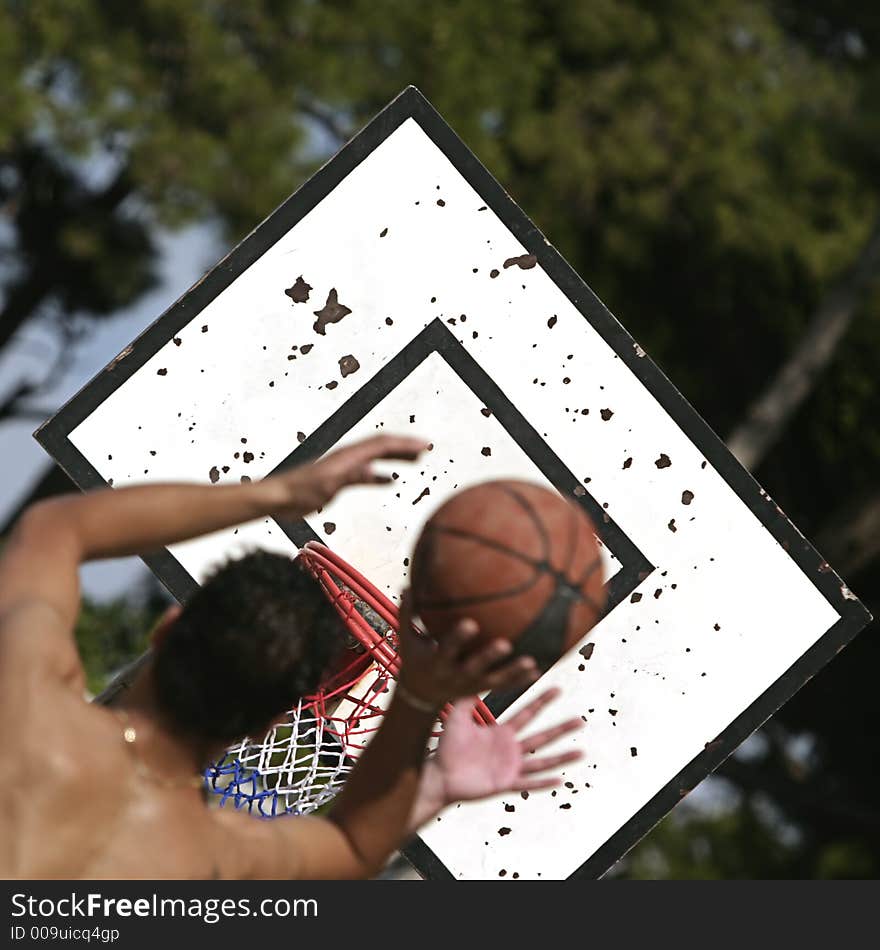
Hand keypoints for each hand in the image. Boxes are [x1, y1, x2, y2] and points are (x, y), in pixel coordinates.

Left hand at [268, 435, 428, 516]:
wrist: (277, 497)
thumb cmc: (298, 492)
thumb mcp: (327, 486)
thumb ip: (352, 477)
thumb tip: (379, 472)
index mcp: (347, 456)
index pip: (382, 444)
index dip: (405, 444)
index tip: (424, 446)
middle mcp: (347, 456)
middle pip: (382, 446)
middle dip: (406, 446)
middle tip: (427, 448)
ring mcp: (344, 465)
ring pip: (376, 456)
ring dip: (397, 456)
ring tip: (415, 459)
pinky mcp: (339, 477)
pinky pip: (367, 470)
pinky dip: (382, 472)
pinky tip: (389, 479)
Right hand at [395, 590, 539, 710]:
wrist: (421, 694)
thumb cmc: (416, 658)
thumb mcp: (408, 640)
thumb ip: (408, 614)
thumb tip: (407, 584)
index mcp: (437, 661)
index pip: (447, 649)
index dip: (458, 638)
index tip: (470, 623)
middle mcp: (455, 675)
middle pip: (474, 667)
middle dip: (489, 657)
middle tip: (506, 643)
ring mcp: (470, 685)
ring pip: (494, 680)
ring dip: (512, 672)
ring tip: (530, 661)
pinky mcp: (480, 689)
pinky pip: (503, 686)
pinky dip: (519, 680)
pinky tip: (538, 671)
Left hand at [410, 689, 582, 827]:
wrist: (439, 774)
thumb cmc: (447, 746)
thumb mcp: (458, 716)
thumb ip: (467, 696)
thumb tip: (472, 669)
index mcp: (502, 732)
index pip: (527, 713)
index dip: (542, 701)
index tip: (558, 687)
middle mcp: (510, 749)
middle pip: (541, 736)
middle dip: (561, 728)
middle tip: (581, 720)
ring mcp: (509, 767)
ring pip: (541, 761)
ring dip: (561, 757)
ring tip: (582, 752)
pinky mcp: (504, 784)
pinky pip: (527, 784)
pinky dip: (543, 783)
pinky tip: (560, 781)